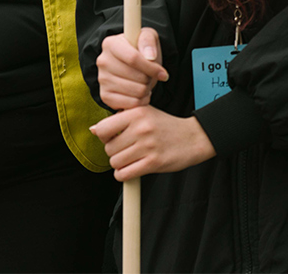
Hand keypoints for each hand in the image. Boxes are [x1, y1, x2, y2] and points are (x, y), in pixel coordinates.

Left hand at [90, 106, 215, 180]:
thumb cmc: (166, 126)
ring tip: (131, 159)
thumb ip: (120, 120)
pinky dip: (124, 175)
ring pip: (115, 162)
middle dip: (114, 152)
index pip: (103, 128)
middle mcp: (141, 128)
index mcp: (136, 113)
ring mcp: (147, 146)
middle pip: (109, 148)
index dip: (104, 137)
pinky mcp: (153, 162)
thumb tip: (94, 129)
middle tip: (126, 150)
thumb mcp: (144, 113)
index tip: (112, 138)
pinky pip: (125, 174)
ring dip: (120, 165)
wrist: (193, 137)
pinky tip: (132, 169)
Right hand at [96, 28, 168, 109]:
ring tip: (145, 83)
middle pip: (136, 77)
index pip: (133, 58)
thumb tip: (150, 56)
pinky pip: (130, 104)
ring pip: (135, 92)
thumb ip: (148, 41)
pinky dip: (141, 101)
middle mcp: (102, 61)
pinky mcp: (105, 96)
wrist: (133, 65)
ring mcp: (102, 79)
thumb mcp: (148, 37)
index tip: (163, 73)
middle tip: (150, 76)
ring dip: (146, 90)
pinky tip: (140, 93)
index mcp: (110, 44)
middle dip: (149, 79)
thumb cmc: (141, 49)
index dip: (151, 68)